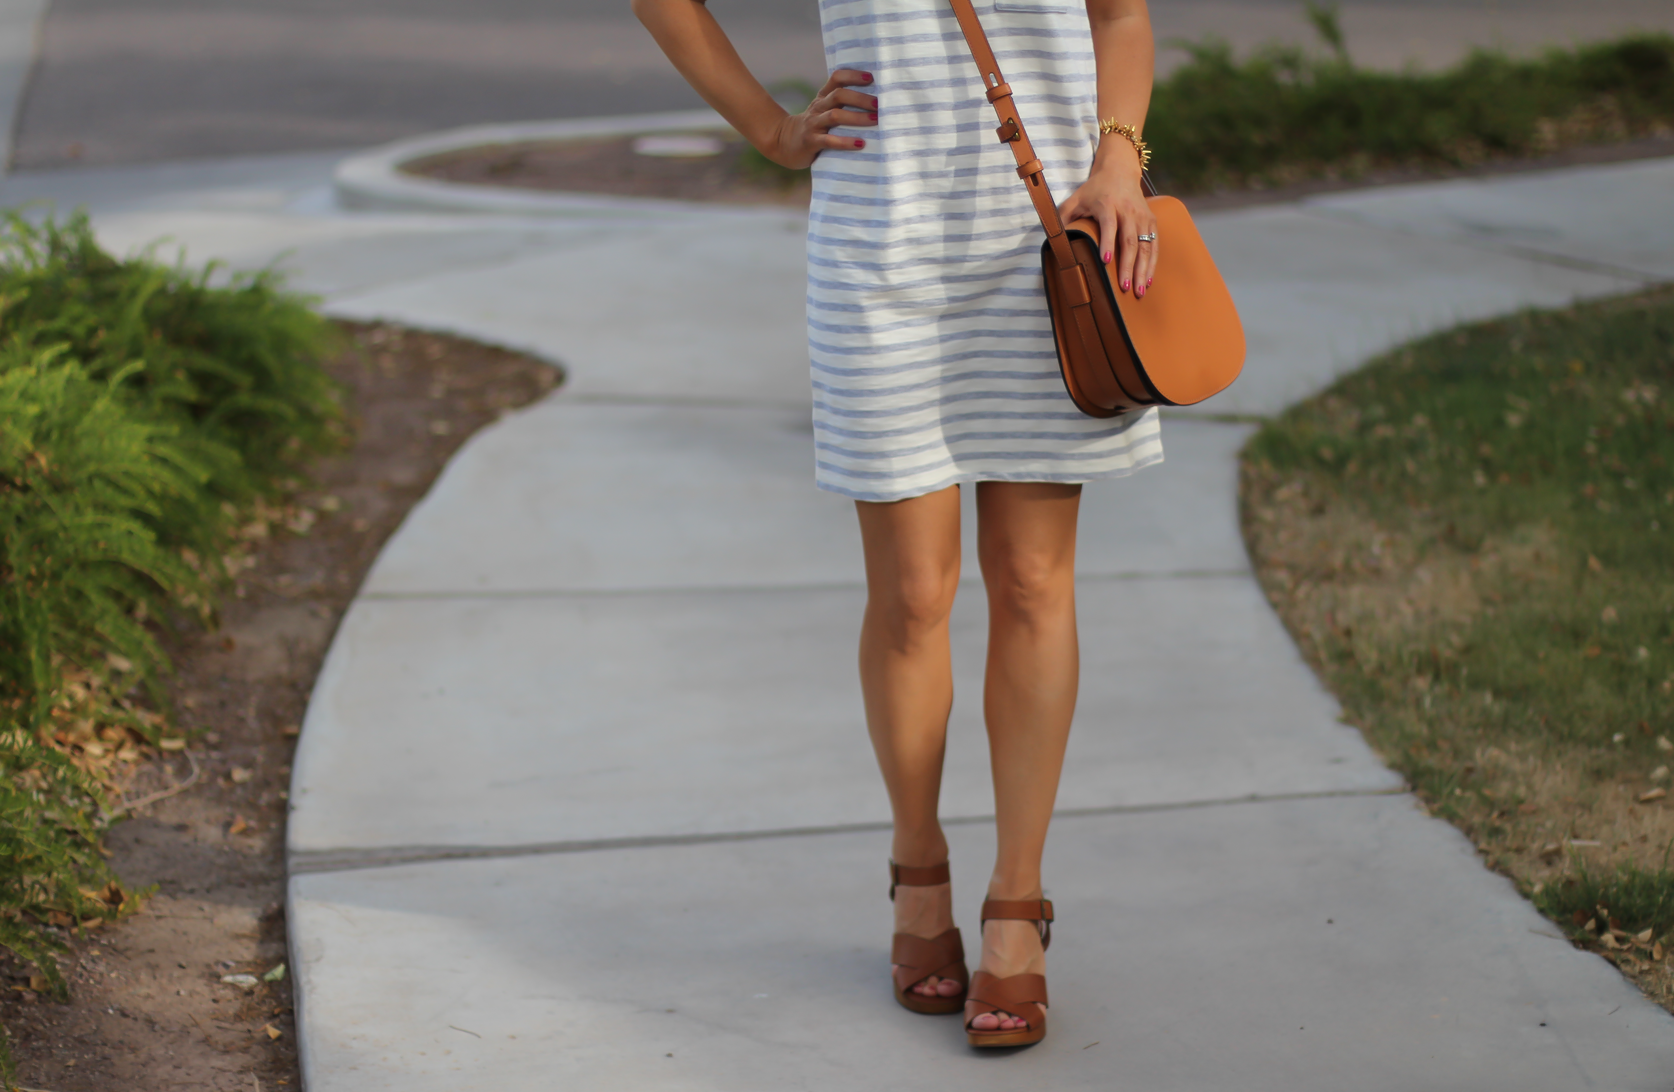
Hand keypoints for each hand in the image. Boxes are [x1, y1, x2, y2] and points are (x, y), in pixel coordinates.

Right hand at [761, 70, 876, 168]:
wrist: (784, 143)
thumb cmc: (815, 128)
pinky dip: (845, 142)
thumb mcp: (825, 112)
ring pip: (835, 116)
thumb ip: (843, 106)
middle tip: (879, 104)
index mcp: (823, 97)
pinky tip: (860, 143)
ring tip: (875, 120)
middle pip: (839, 95)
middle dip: (861, 98)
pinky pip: (829, 140)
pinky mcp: (811, 142)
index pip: (836, 78)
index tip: (871, 78)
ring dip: (857, 117)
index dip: (853, 75)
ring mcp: (813, 124)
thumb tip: (877, 103)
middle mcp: (818, 107)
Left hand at [1058, 161, 1157, 297]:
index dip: (1107, 243)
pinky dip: (1152, 263)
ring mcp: (1142, 217)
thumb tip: (1053, 240)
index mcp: (1107, 205)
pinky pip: (1154, 245)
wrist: (1119, 172)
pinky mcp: (1151, 221)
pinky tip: (1147, 280)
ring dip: (1142, 269)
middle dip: (1128, 266)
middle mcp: (1128, 211)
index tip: (1105, 261)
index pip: (1108, 225)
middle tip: (1125, 287)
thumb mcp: (1075, 199)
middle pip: (1129, 240)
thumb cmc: (1094, 190)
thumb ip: (1063, 217)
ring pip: (1145, 245)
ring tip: (1138, 291)